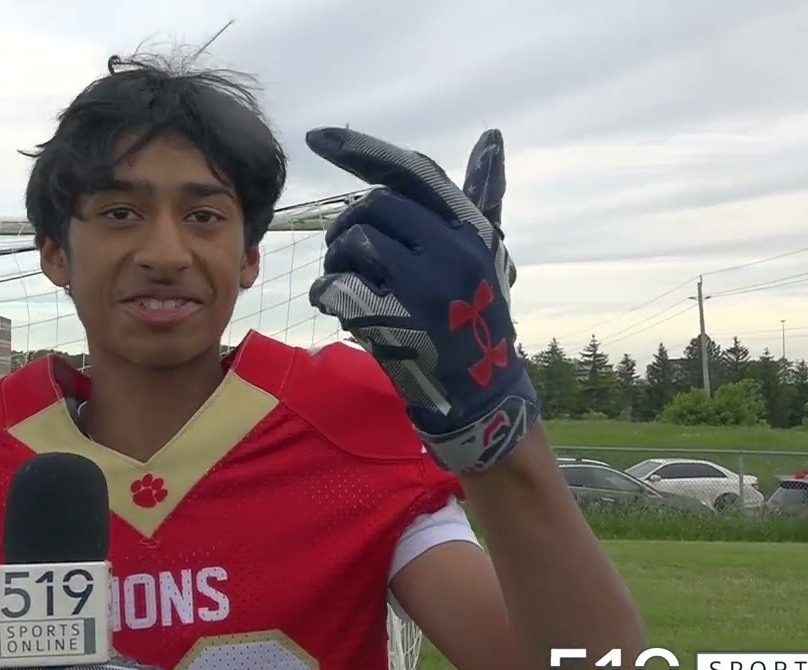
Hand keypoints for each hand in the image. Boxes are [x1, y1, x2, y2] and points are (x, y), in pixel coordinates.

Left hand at [305, 127, 536, 472]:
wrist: (481, 394)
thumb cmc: (478, 314)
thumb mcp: (487, 252)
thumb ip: (483, 195)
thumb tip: (491, 137)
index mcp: (470, 227)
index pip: (411, 171)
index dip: (360, 150)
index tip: (316, 137)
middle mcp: (453, 250)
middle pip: (372, 206)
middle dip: (348, 226)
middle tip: (345, 251)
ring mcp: (425, 287)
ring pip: (352, 242)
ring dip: (337, 260)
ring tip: (349, 281)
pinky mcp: (395, 322)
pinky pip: (338, 285)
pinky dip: (327, 291)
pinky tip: (335, 304)